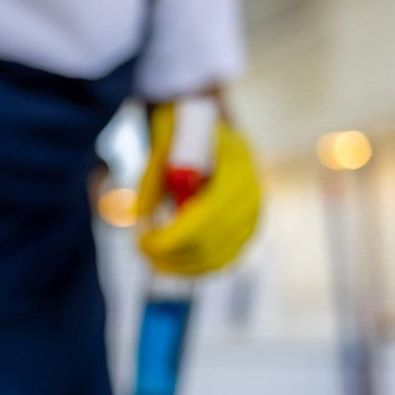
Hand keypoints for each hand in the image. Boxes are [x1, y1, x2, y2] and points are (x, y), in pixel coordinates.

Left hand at [135, 103, 262, 275]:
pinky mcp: (249, 228)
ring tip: (152, 259)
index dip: (173, 237)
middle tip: (141, 250)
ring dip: (180, 265)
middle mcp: (253, 191)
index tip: (142, 240)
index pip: (208, 216)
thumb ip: (151, 177)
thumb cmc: (183, 129)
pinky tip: (170, 264)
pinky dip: (195, 267)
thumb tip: (139, 216)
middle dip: (171, 253)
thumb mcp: (163, 139)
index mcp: (237, 163)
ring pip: (218, 256)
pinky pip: (224, 259)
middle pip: (212, 242)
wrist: (210, 127)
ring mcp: (255, 212)